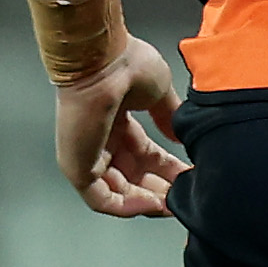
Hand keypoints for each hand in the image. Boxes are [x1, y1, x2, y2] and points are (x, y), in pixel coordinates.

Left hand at [55, 35, 186, 215]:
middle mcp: (100, 139)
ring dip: (148, 201)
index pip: (143, 155)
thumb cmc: (125, 65)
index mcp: (116, 120)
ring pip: (119, 191)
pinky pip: (102, 200)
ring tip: (173, 204)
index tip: (190, 177)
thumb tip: (180, 136)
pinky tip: (154, 205)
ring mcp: (86, 155)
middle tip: (185, 195)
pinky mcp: (77, 167)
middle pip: (132, 176)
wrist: (103, 59)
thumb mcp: (159, 93)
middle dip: (161, 188)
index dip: (168, 169)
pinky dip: (128, 206)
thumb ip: (168, 117)